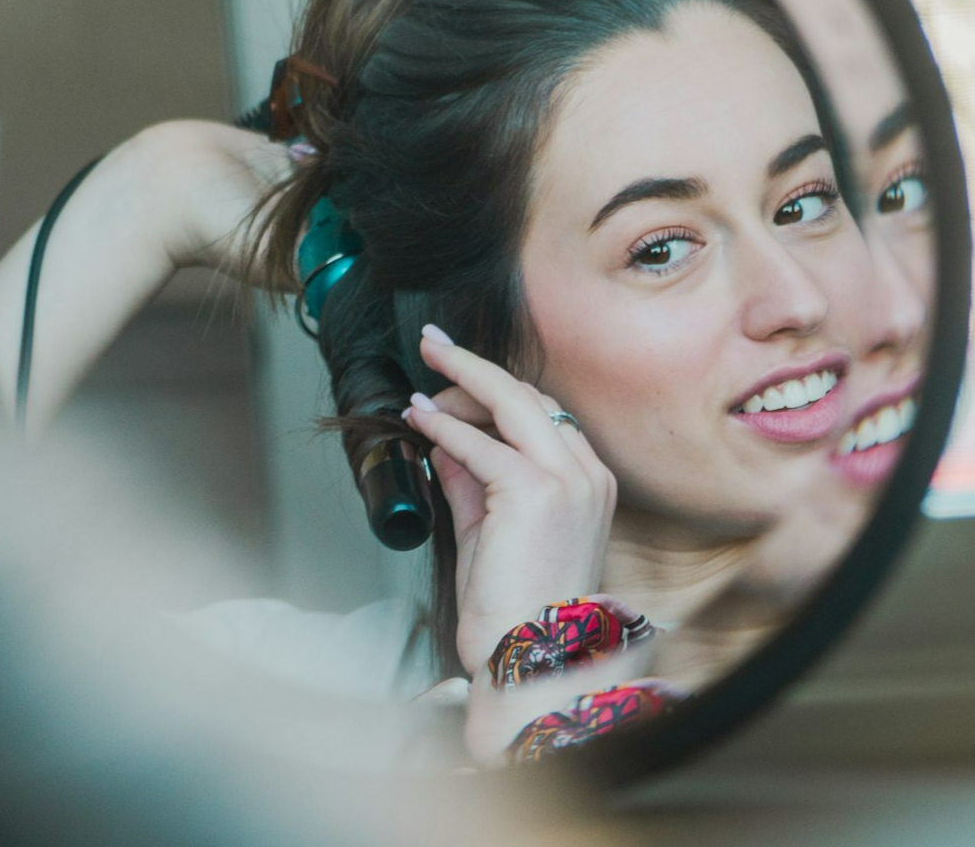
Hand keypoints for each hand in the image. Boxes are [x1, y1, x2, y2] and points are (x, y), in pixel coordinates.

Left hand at [404, 326, 616, 676]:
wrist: (531, 663)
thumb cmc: (514, 607)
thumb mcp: (490, 529)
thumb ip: (470, 480)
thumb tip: (442, 439)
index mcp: (587, 481)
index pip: (541, 412)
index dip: (494, 387)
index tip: (457, 371)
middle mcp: (586, 474)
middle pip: (528, 394)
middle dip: (474, 364)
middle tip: (434, 344)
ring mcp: (567, 480)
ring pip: (511, 401)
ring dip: (460, 383)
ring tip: (425, 382)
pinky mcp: (536, 492)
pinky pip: (480, 444)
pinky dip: (445, 425)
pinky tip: (421, 417)